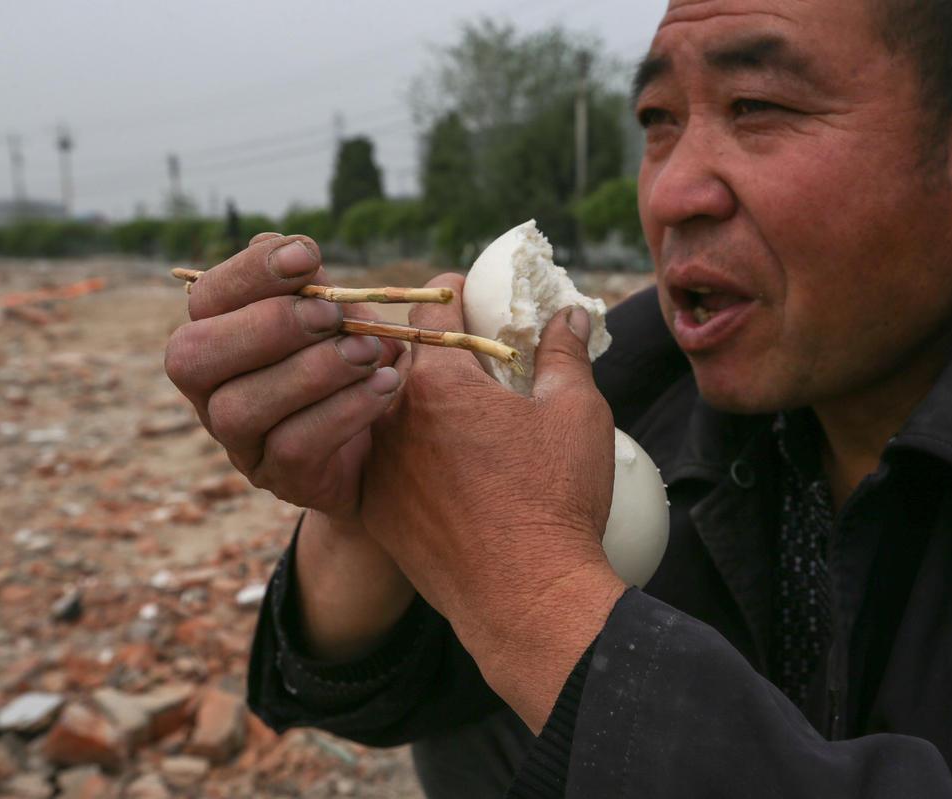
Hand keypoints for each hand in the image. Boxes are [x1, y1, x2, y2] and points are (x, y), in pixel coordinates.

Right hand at [164, 233, 403, 519]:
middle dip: (268, 326)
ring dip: (310, 372)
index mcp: (220, 335)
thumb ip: (320, 288)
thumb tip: (298, 253)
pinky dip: (345, 411)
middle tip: (333, 315)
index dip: (249, 272)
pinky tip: (386, 386)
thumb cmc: (358, 363)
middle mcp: (211, 390)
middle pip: (192, 357)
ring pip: (239, 408)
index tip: (307, 256)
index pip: (206, 297)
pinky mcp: (278, 478)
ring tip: (368, 353)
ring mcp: (239, 441)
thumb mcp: (344, 319)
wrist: (394, 444)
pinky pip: (294, 447)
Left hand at [359, 273, 626, 728]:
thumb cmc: (554, 499)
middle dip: (431, 350)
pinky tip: (434, 462)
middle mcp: (392, 417)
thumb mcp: (576, 413)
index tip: (463, 293)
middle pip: (403, 359)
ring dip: (411, 402)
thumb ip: (565, 354)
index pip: (435, 310)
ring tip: (450, 410)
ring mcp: (377, 467)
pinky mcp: (375, 511)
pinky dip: (403, 453)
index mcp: (439, 382)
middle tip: (463, 354)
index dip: (454, 294)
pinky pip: (380, 462)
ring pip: (386, 412)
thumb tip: (569, 314)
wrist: (524, 597)